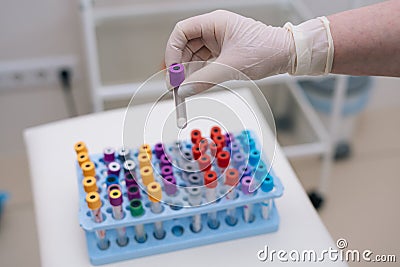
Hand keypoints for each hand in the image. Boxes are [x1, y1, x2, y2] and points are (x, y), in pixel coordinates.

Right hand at [165, 10, 295, 96]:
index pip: (181, 31)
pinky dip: (199, 73)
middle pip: (185, 44)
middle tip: (177, 84)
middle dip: (179, 64)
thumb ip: (204, 79)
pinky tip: (196, 83)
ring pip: (193, 55)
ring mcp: (218, 40)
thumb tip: (184, 90)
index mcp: (214, 22)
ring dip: (188, 71)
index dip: (172, 51)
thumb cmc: (265, 50)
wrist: (286, 54)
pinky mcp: (223, 52)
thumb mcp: (231, 67)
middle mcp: (213, 29)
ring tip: (186, 87)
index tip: (172, 71)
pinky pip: (204, 62)